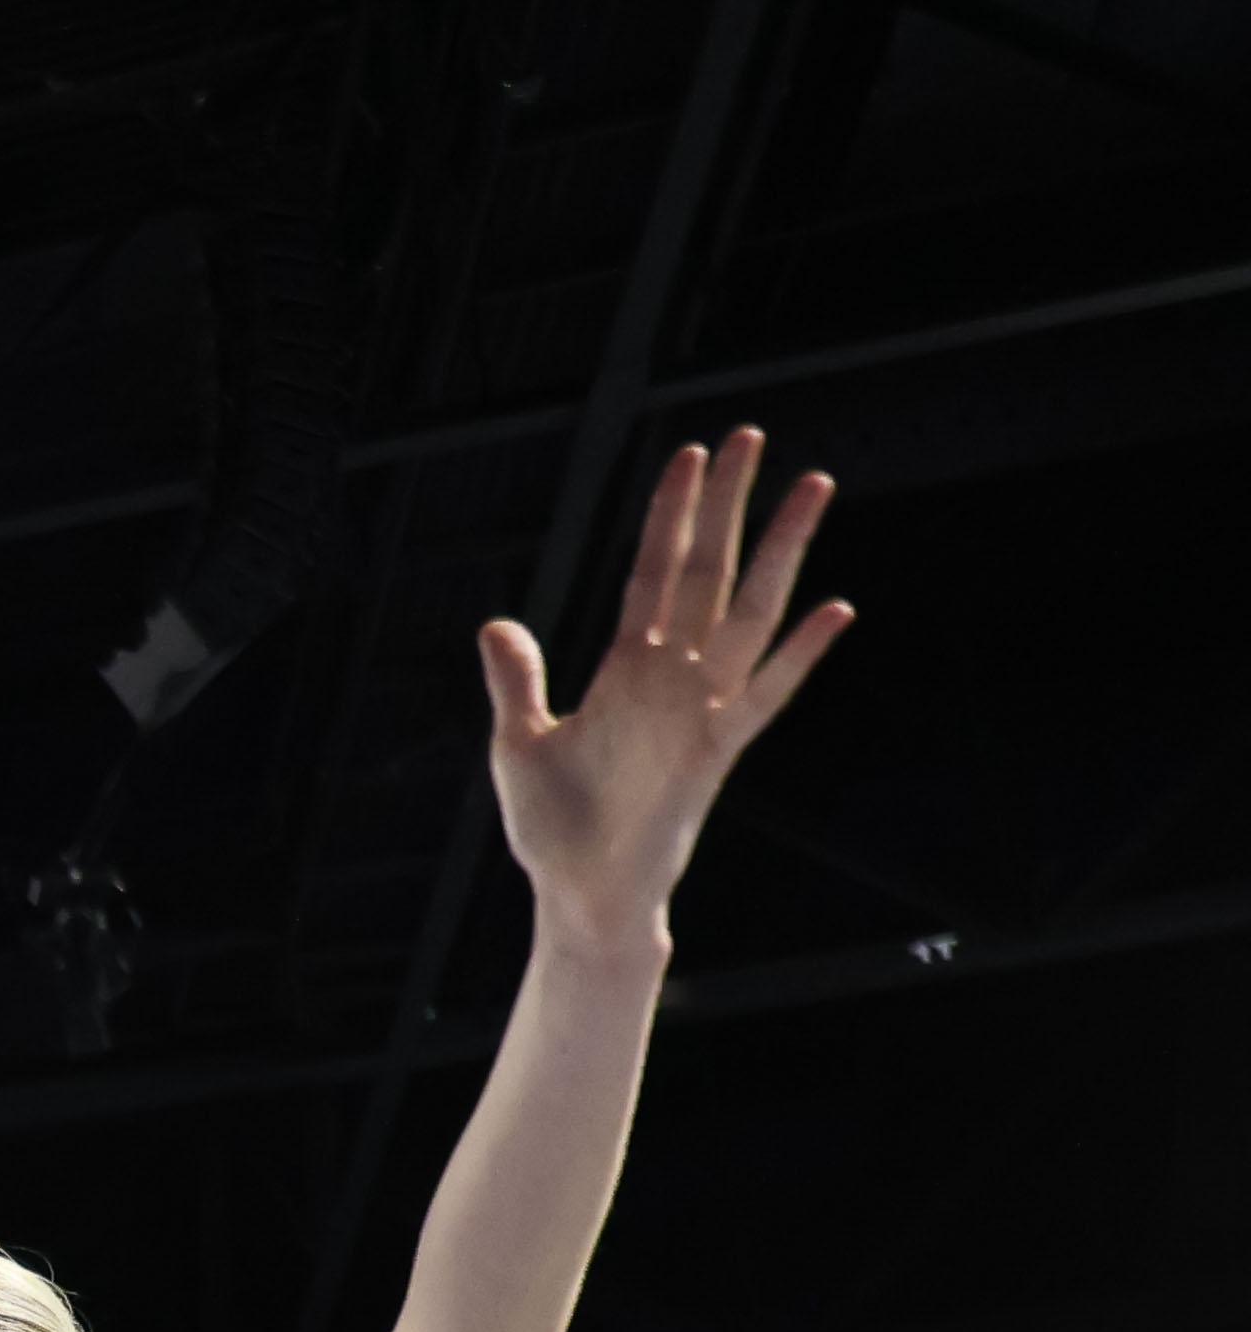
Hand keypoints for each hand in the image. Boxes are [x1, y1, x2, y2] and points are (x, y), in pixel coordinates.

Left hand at [482, 426, 849, 948]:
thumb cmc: (554, 828)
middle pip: (707, 571)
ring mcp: (701, 708)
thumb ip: (518, 682)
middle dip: (729, 505)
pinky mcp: (717, 751)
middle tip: (749, 436)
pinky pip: (765, 694)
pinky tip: (835, 609)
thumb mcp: (519, 744)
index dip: (670, 515)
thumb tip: (496, 624)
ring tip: (813, 486)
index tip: (688, 455)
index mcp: (627, 669)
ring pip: (749, 612)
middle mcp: (673, 677)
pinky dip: (800, 654)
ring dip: (782, 551)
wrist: (579, 895)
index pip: (654, 572)